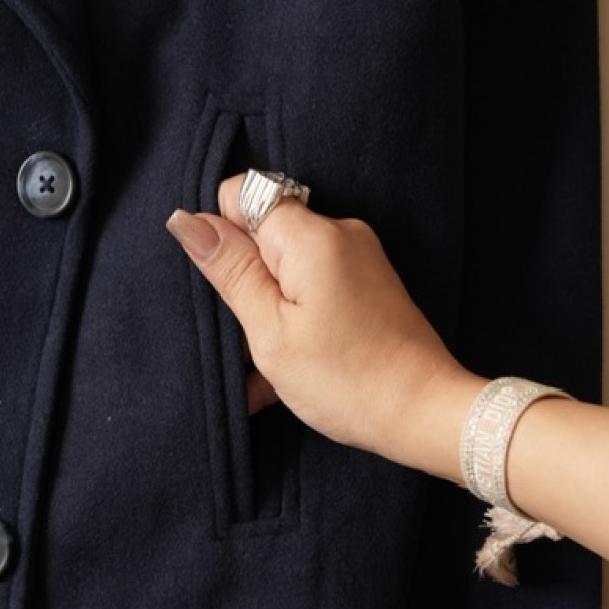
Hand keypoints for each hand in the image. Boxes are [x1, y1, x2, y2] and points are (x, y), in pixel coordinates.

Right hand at [166, 174, 481, 475]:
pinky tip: (287, 372)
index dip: (222, 240)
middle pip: (264, 234)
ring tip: (267, 368)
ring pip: (287, 268)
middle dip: (245, 283)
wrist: (422, 412)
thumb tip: (186, 220)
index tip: (230, 291)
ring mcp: (358, 260)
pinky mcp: (368, 285)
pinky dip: (296, 322)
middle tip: (248, 339)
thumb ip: (229, 269)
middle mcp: (340, 234)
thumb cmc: (346, 380)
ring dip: (268, 313)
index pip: (241, 196)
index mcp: (311, 236)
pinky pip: (314, 289)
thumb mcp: (270, 330)